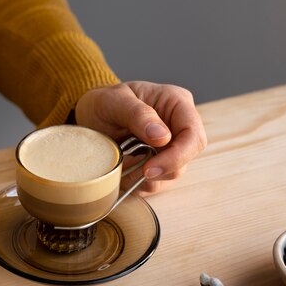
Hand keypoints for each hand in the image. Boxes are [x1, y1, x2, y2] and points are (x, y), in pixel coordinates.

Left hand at [74, 81, 206, 194]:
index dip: (177, 156)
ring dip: (146, 178)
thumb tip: (163, 137)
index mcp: (176, 103)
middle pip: (187, 158)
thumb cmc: (105, 102)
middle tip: (135, 173)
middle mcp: (178, 126)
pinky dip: (139, 184)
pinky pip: (157, 183)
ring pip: (172, 174)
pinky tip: (124, 173)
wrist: (92, 116)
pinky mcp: (159, 164)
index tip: (150, 168)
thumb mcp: (114, 101)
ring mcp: (170, 147)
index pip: (193, 134)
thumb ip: (138, 115)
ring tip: (122, 165)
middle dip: (162, 170)